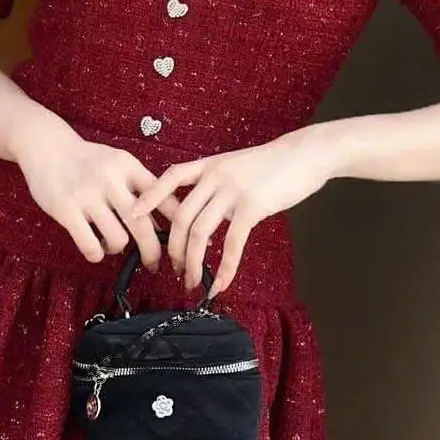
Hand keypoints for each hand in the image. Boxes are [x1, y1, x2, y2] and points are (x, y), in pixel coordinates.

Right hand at [11, 111, 162, 267]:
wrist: (47, 146)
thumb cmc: (88, 160)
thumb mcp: (119, 163)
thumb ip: (140, 188)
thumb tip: (164, 224)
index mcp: (128, 167)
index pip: (162, 196)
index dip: (177, 222)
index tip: (181, 241)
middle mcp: (110, 180)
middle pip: (142, 225)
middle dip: (152, 251)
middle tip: (153, 264)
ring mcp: (87, 195)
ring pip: (118, 239)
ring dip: (118, 249)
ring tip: (110, 244)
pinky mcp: (66, 210)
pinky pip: (90, 246)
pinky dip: (97, 254)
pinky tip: (95, 248)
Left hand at [131, 129, 331, 292]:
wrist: (305, 154)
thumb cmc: (274, 163)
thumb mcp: (237, 165)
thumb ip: (217, 183)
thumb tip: (205, 209)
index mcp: (209, 165)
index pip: (171, 177)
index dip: (150, 196)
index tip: (133, 215)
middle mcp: (215, 177)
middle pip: (180, 217)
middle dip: (173, 249)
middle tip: (174, 270)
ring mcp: (232, 192)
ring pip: (200, 234)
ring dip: (193, 263)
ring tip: (192, 282)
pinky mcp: (251, 207)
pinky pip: (231, 244)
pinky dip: (224, 268)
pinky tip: (221, 284)